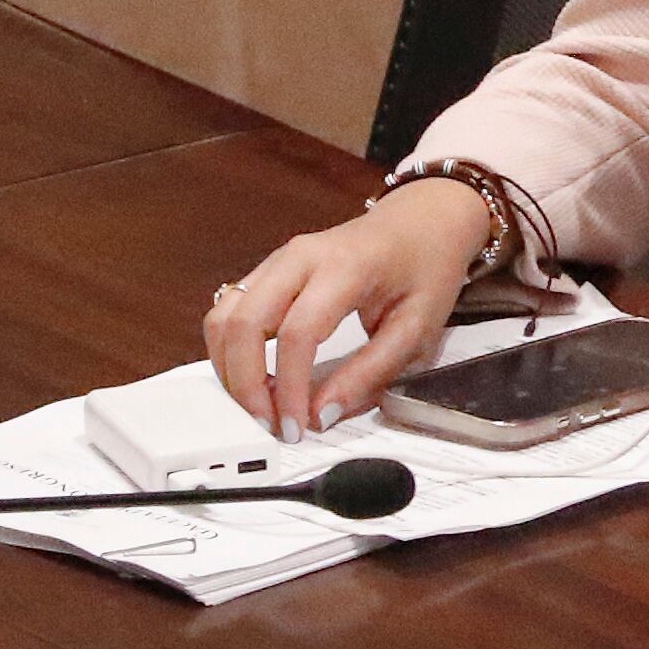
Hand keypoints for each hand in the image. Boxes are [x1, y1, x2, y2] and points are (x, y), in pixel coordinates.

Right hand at [204, 180, 494, 438]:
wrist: (422, 222)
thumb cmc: (424, 269)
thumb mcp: (418, 329)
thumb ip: (370, 373)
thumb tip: (322, 415)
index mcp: (344, 266)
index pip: (297, 332)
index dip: (289, 388)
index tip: (296, 426)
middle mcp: (300, 256)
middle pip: (244, 323)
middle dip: (245, 383)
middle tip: (269, 425)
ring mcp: (278, 260)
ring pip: (224, 316)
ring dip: (230, 369)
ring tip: (260, 406)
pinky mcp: (268, 270)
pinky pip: (230, 311)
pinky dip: (231, 350)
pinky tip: (256, 378)